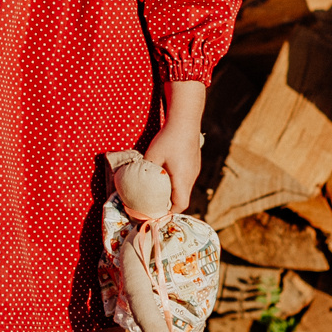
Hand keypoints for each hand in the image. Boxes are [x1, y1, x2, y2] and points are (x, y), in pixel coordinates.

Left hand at [143, 81, 206, 210]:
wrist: (186, 119)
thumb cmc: (169, 138)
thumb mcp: (152, 156)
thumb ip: (146, 170)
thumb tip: (137, 181)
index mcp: (183, 179)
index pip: (180, 205)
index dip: (169, 212)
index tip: (156, 213)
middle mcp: (191, 177)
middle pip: (182, 198)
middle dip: (168, 203)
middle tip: (153, 202)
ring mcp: (194, 170)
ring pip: (184, 188)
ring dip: (172, 191)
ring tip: (157, 190)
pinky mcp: (194, 162)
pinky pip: (185, 178)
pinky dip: (176, 182)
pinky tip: (165, 174)